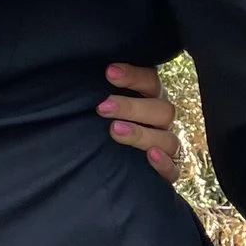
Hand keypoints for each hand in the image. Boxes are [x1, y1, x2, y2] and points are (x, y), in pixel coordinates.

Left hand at [99, 62, 181, 178]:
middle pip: (162, 110)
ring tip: (115, 131)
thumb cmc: (97, 127)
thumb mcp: (97, 109)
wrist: (102, 169)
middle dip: (132, 107)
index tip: (110, 72)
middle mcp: (160, 122)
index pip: (151, 81)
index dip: (134, 76)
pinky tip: (151, 156)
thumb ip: (95, 95)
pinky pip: (174, 170)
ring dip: (142, 134)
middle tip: (103, 108)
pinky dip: (164, 163)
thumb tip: (71, 80)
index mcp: (148, 99)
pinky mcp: (167, 173)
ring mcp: (166, 148)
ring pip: (168, 139)